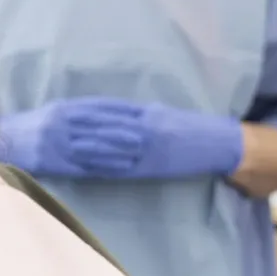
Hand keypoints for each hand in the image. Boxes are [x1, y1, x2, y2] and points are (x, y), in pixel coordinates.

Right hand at [0, 98, 145, 177]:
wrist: (1, 144)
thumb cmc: (30, 127)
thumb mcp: (52, 112)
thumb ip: (76, 112)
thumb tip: (107, 115)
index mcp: (61, 109)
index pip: (96, 107)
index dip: (120, 109)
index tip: (141, 111)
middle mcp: (60, 124)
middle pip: (98, 126)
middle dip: (123, 129)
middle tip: (146, 134)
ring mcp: (57, 144)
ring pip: (93, 146)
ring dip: (118, 150)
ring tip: (138, 152)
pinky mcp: (54, 163)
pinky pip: (84, 165)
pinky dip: (104, 166)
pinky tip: (121, 168)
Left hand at [82, 102, 242, 179]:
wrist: (218, 142)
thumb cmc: (189, 127)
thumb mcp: (163, 113)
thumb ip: (138, 113)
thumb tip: (111, 113)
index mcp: (147, 112)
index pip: (112, 109)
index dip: (89, 109)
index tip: (68, 108)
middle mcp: (146, 127)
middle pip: (108, 125)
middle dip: (83, 127)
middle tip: (59, 126)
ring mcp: (149, 147)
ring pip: (114, 146)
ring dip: (90, 146)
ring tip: (68, 146)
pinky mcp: (152, 166)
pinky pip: (125, 166)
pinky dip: (106, 166)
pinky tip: (90, 167)